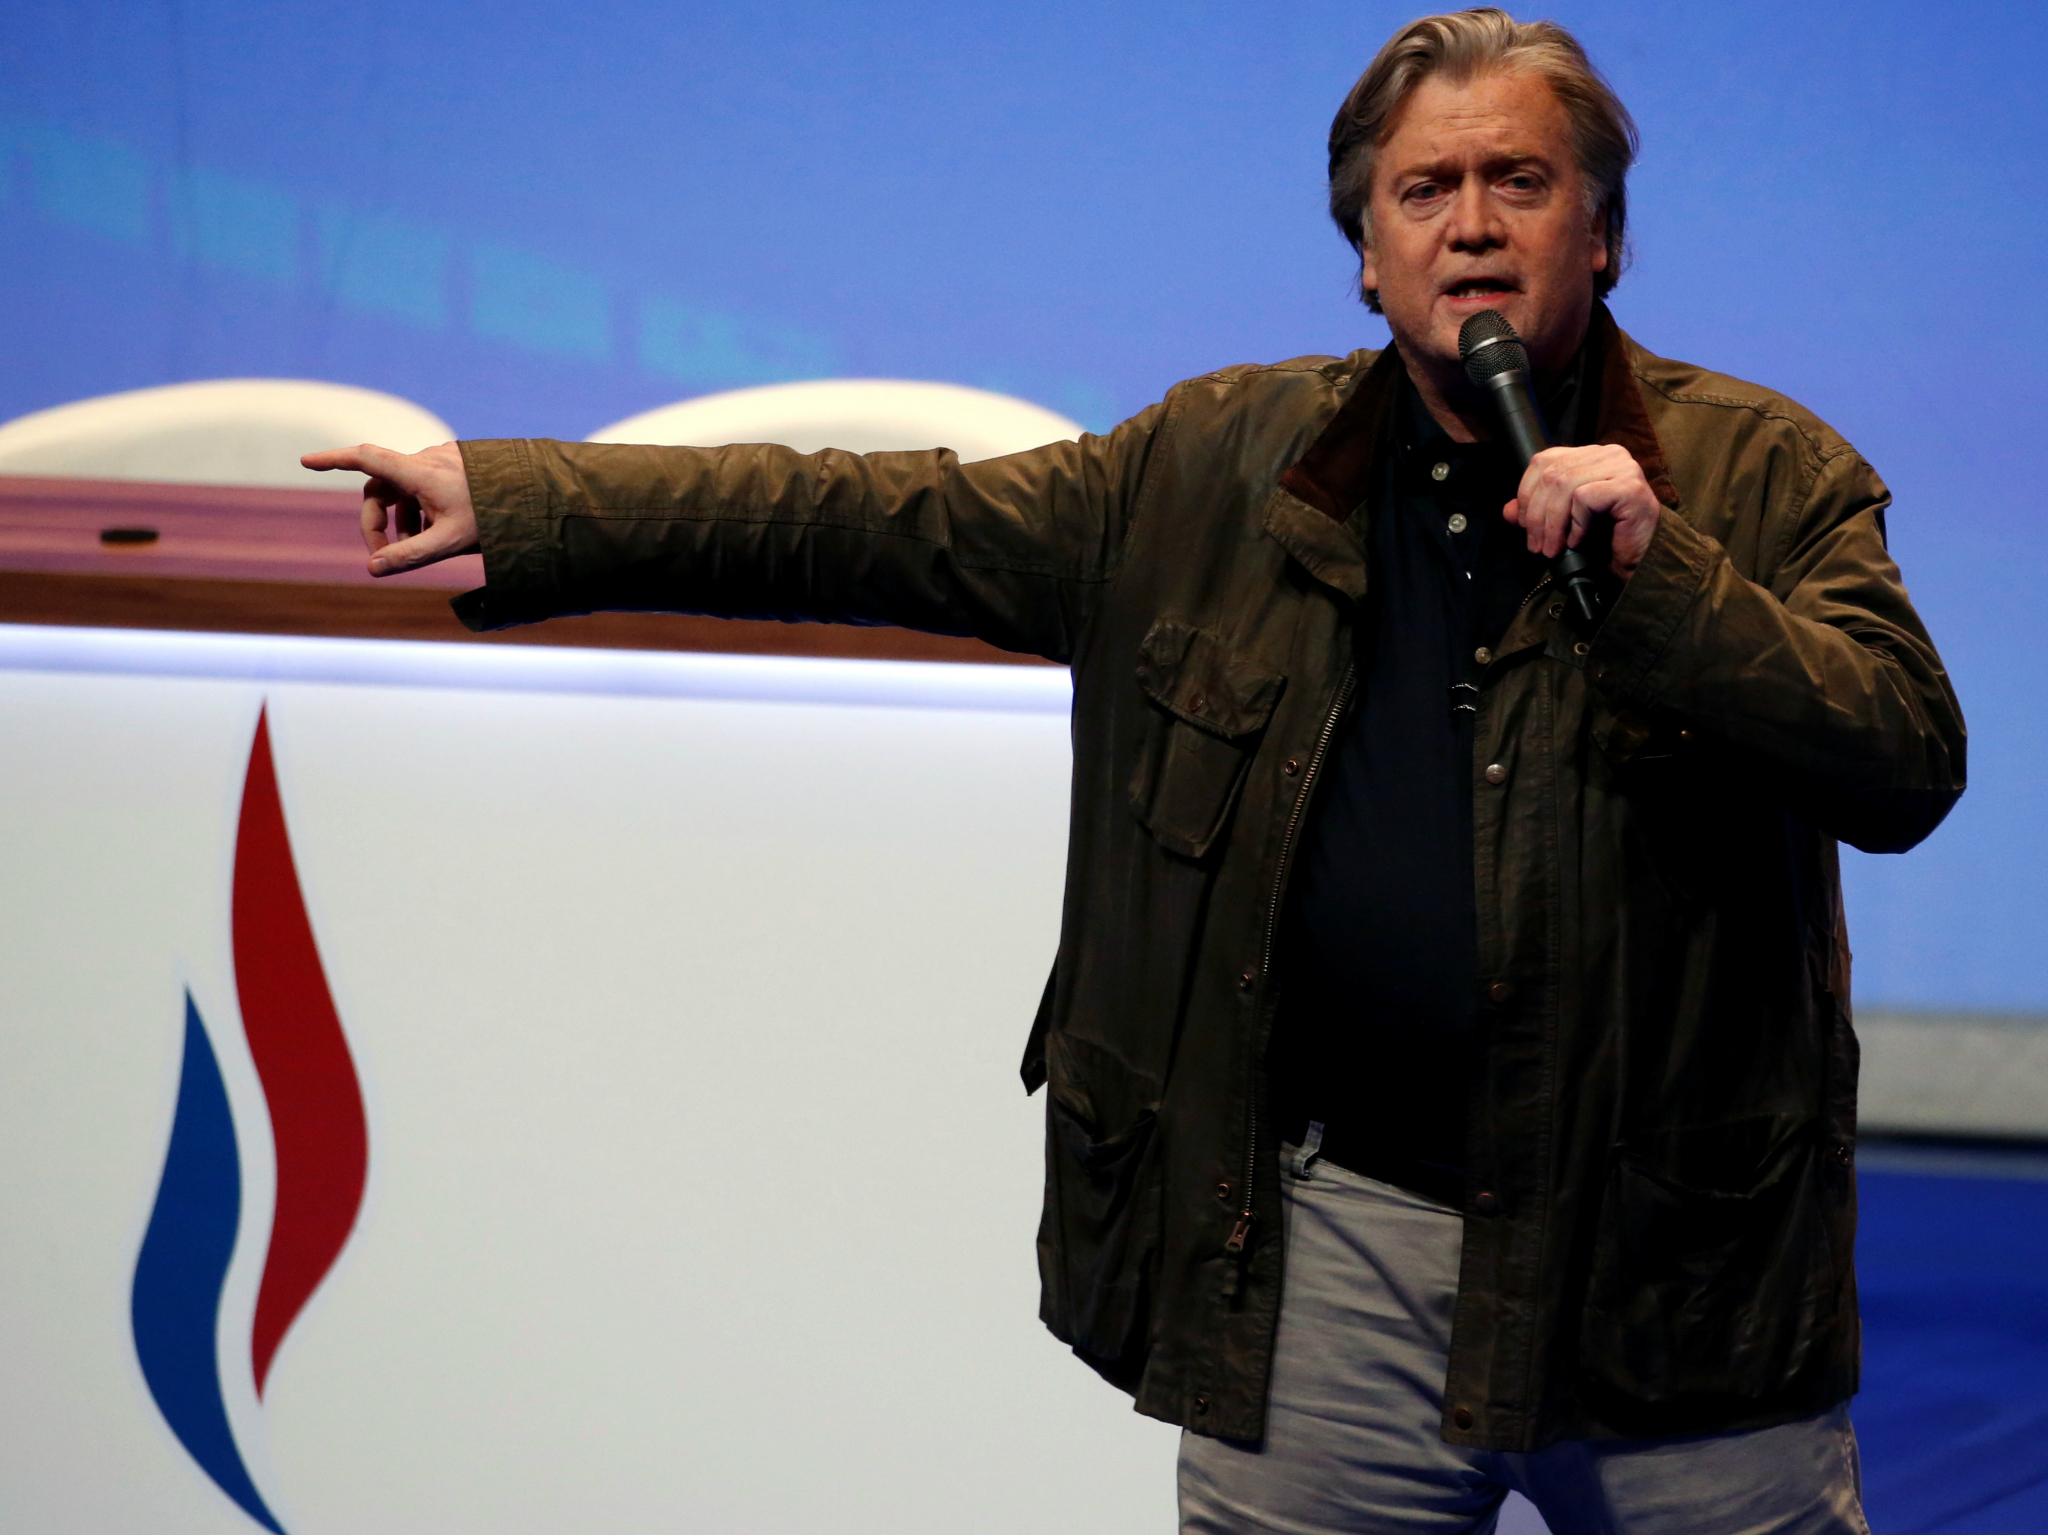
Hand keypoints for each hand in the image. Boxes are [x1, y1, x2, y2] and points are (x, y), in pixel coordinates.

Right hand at [300, 441, 478, 576]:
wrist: (537, 499)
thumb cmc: (494, 520)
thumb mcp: (449, 542)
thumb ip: (410, 556)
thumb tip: (373, 569)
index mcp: (420, 471)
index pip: (366, 459)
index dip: (334, 460)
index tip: (306, 462)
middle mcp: (427, 459)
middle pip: (381, 487)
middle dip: (377, 522)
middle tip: (383, 556)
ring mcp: (442, 459)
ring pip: (402, 488)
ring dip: (400, 518)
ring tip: (418, 546)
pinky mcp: (455, 465)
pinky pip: (424, 485)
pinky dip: (420, 508)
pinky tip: (438, 530)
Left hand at [1501, 443, 1660, 581]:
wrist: (1641, 561)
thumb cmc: (1606, 539)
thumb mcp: (1563, 523)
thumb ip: (1537, 511)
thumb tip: (1507, 510)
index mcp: (1591, 455)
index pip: (1544, 460)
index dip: (1526, 492)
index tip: (1523, 524)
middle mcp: (1608, 454)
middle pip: (1551, 474)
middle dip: (1535, 514)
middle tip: (1536, 545)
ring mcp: (1622, 467)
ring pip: (1565, 485)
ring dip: (1551, 524)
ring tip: (1551, 548)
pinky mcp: (1630, 487)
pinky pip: (1585, 498)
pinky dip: (1576, 523)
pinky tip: (1578, 540)